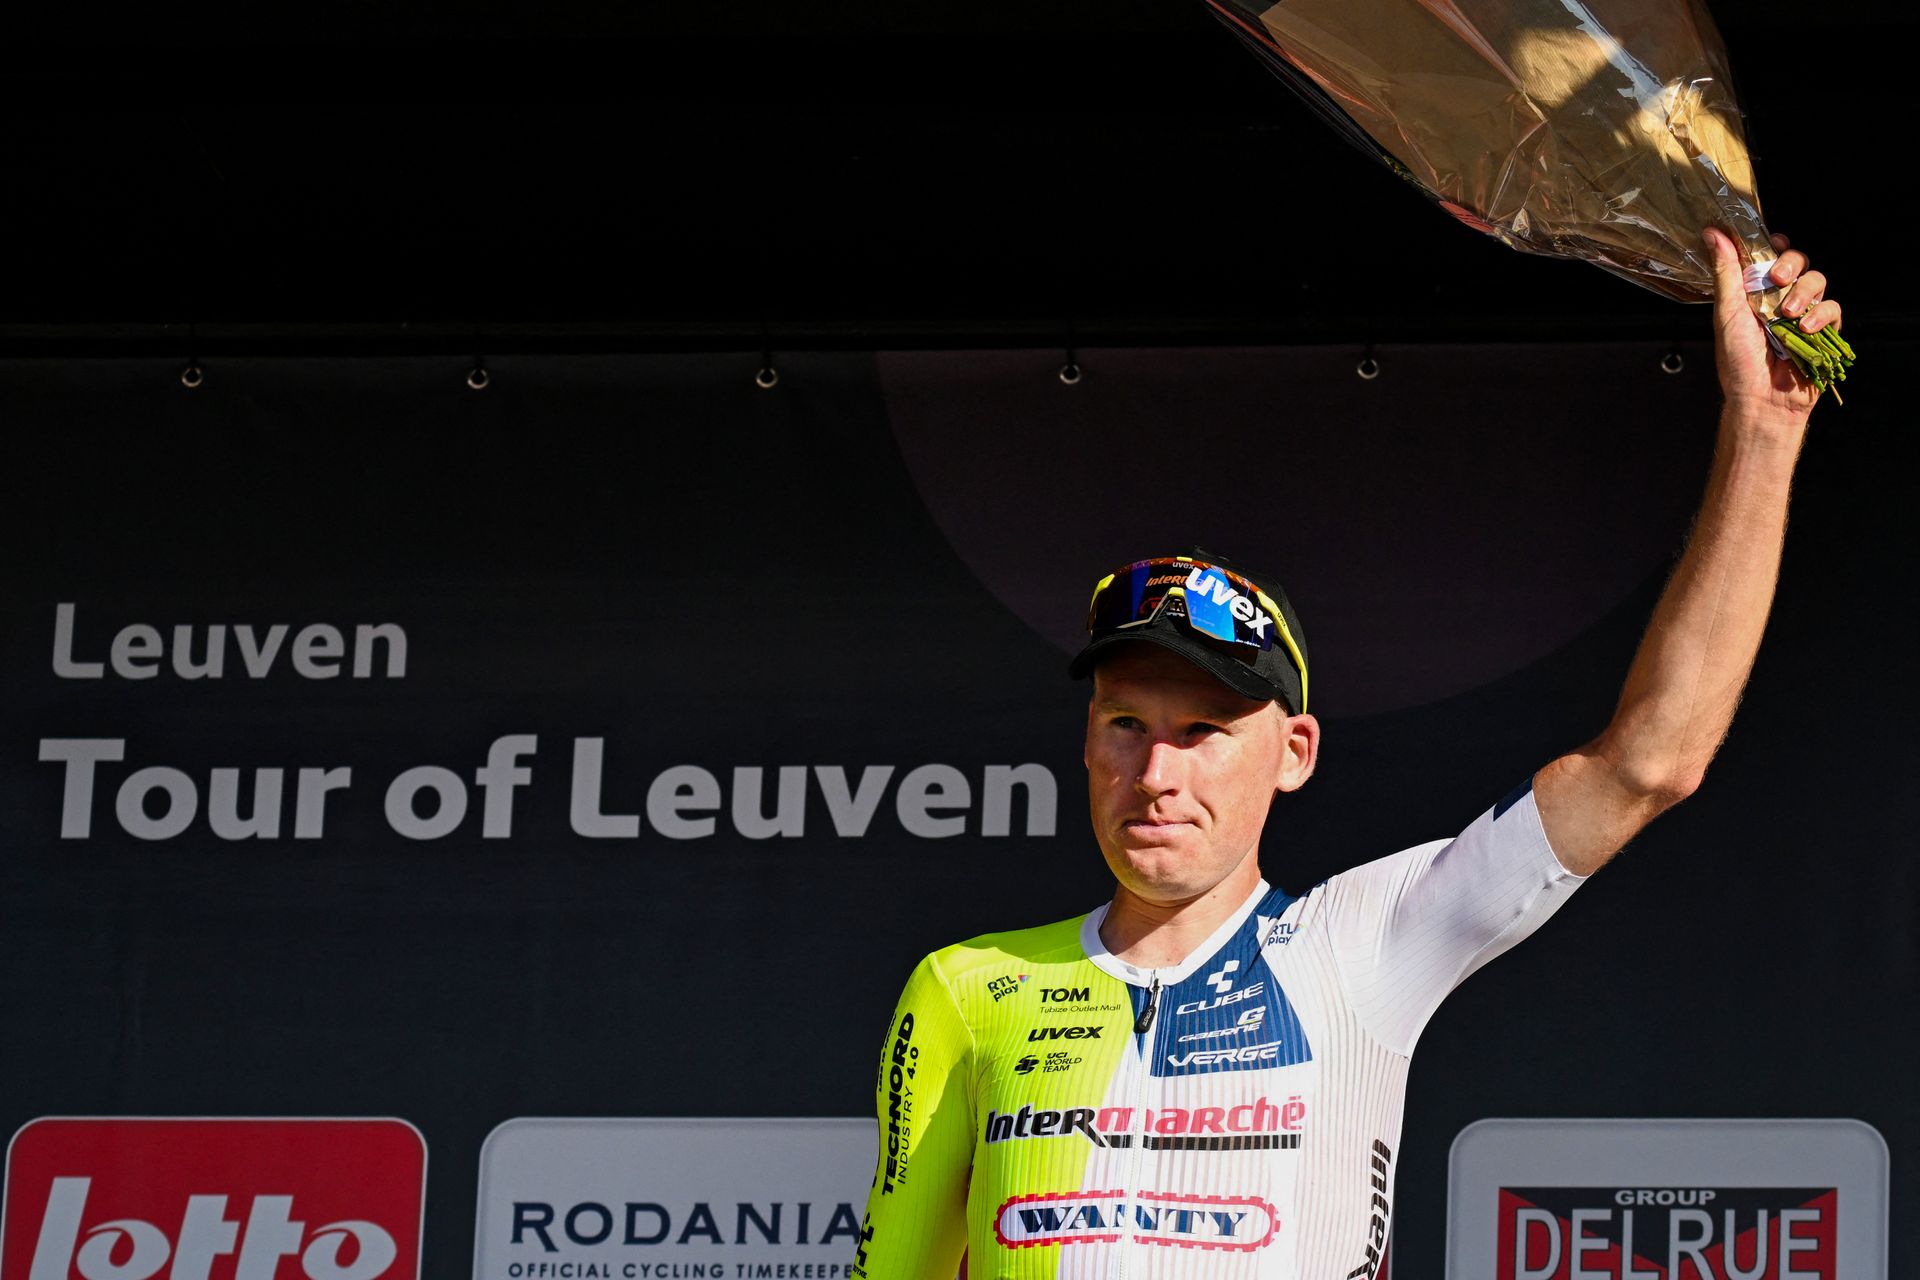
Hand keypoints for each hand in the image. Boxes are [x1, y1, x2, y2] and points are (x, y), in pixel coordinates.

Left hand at [1703, 226, 1842, 428]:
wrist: (1760, 400)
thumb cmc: (1738, 362)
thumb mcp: (1726, 313)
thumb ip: (1725, 273)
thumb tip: (1712, 234)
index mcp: (1756, 292)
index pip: (1771, 255)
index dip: (1774, 246)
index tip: (1770, 246)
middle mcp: (1781, 299)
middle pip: (1799, 261)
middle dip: (1791, 264)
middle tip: (1777, 279)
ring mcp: (1804, 313)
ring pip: (1818, 280)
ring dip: (1803, 293)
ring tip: (1787, 315)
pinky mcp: (1824, 331)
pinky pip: (1833, 308)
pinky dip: (1822, 315)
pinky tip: (1805, 329)